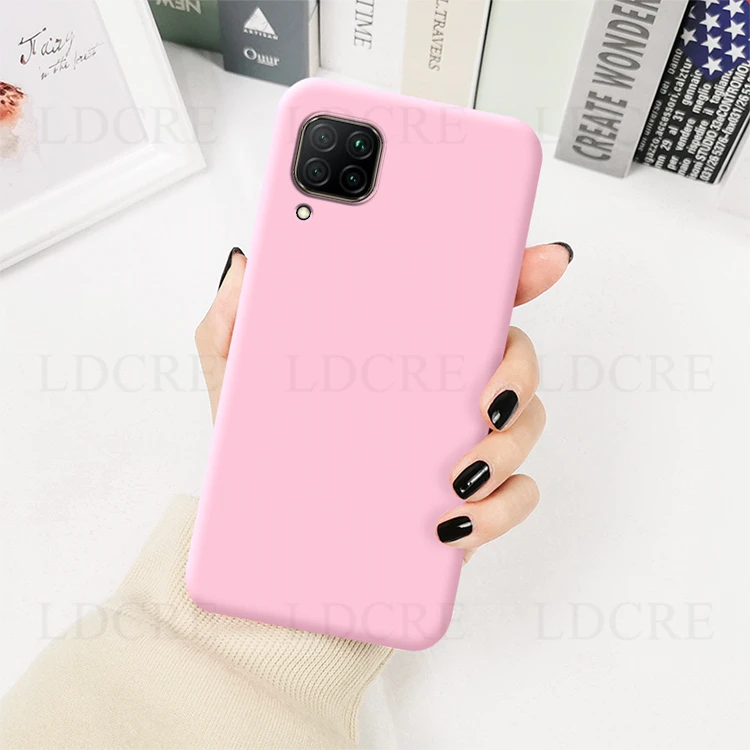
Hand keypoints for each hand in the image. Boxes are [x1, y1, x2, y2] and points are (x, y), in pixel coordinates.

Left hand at [196, 243, 571, 561]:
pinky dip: (498, 510)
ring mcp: (462, 445)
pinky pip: (513, 499)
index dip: (516, 273)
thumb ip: (234, 322)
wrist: (273, 541)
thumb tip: (248, 267)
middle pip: (515, 360)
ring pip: (524, 428)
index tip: (544, 260)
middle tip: (483, 401)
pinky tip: (452, 521)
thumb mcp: (238, 382)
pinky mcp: (468, 503)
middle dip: (519, 374)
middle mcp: (445, 390)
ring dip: (507, 449)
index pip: (471, 300)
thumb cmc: (266, 454)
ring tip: (457, 477)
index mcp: (406, 348)